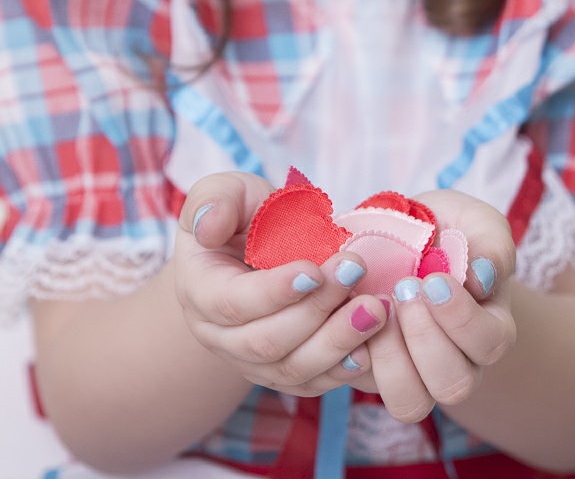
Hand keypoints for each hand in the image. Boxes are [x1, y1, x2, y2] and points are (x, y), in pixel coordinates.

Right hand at [173, 171, 390, 395]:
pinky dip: (344, 369)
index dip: (274, 291)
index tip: (315, 270)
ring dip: (338, 341)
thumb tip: (208, 226)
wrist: (254, 250)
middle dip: (316, 310)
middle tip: (356, 272)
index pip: (232, 303)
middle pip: (266, 341)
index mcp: (198, 291)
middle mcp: (218, 336)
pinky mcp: (283, 372)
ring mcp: (251, 361)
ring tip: (376, 309)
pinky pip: (313, 383)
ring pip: (293, 368)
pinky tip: (373, 346)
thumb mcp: (226, 192)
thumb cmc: (242, 215)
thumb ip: (214, 200)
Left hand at [351, 189, 517, 421]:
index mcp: (489, 329)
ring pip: (409, 402)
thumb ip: (491, 244)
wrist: (398, 237)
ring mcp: (411, 372)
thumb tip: (482, 278)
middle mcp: (456, 362)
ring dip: (390, 358)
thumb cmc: (446, 231)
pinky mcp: (368, 370)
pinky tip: (346, 316)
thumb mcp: (475, 222)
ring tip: (375, 310)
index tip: (434, 280)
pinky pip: (359, 383)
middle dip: (425, 337)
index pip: (489, 345)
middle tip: (403, 289)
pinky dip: (349, 353)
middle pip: (454, 385)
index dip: (461, 318)